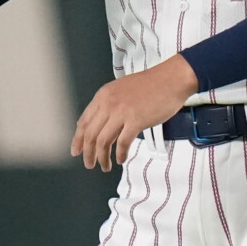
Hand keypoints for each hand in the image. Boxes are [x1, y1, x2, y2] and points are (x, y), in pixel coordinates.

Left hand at [70, 54, 198, 170]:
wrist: (170, 79)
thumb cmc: (149, 85)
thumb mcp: (119, 89)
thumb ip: (107, 104)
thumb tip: (97, 122)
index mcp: (102, 96)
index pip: (84, 121)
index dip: (78, 139)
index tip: (76, 151)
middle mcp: (108, 103)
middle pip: (90, 134)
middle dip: (88, 152)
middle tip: (89, 164)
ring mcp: (122, 112)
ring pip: (103, 140)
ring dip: (102, 157)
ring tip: (104, 166)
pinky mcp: (136, 120)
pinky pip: (123, 142)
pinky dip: (120, 153)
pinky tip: (121, 159)